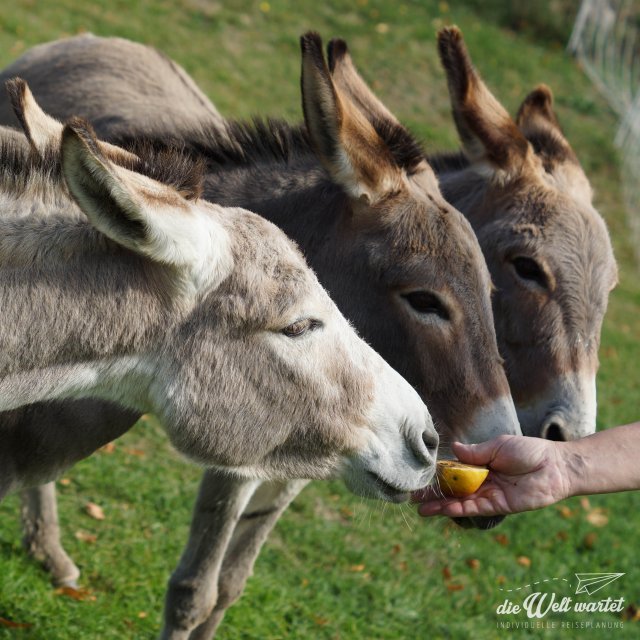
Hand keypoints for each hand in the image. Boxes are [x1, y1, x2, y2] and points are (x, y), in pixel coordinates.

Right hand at [414, 435, 571, 517]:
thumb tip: (453, 449)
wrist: (556, 465)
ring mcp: (490, 494)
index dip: (438, 476)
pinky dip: (460, 509)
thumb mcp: (497, 446)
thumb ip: (475, 452)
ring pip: (461, 502)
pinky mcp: (500, 506)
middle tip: (413, 497)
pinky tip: (445, 509)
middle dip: (434, 494)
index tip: (420, 478)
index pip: (454, 472)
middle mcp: (482, 482)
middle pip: (454, 490)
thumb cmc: (529, 451)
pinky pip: (476, 509)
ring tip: (422, 509)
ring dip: (442, 506)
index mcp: (481, 465)